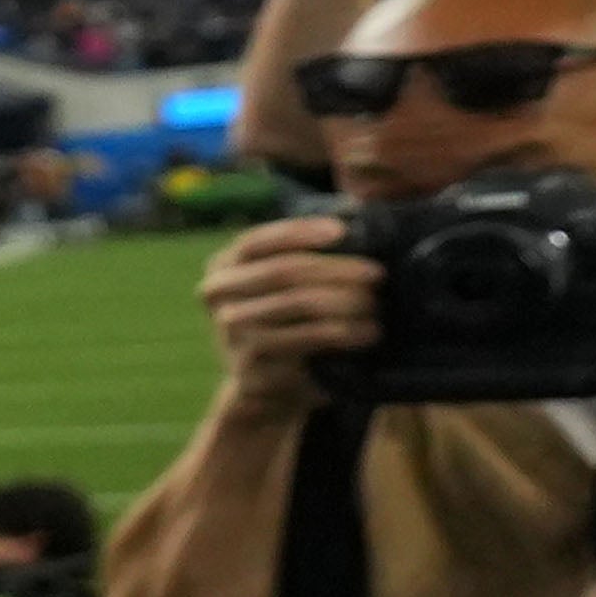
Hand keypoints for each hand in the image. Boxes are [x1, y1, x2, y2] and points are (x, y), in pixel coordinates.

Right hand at [200, 211, 378, 399]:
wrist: (265, 384)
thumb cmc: (283, 320)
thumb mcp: (277, 286)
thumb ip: (299, 255)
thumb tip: (352, 213)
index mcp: (222, 268)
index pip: (258, 241)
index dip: (300, 232)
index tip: (342, 231)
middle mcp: (218, 297)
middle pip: (285, 272)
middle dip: (338, 270)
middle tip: (377, 275)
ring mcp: (231, 332)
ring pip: (301, 306)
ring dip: (349, 303)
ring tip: (377, 307)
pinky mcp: (252, 365)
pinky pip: (309, 341)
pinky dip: (345, 333)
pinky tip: (367, 333)